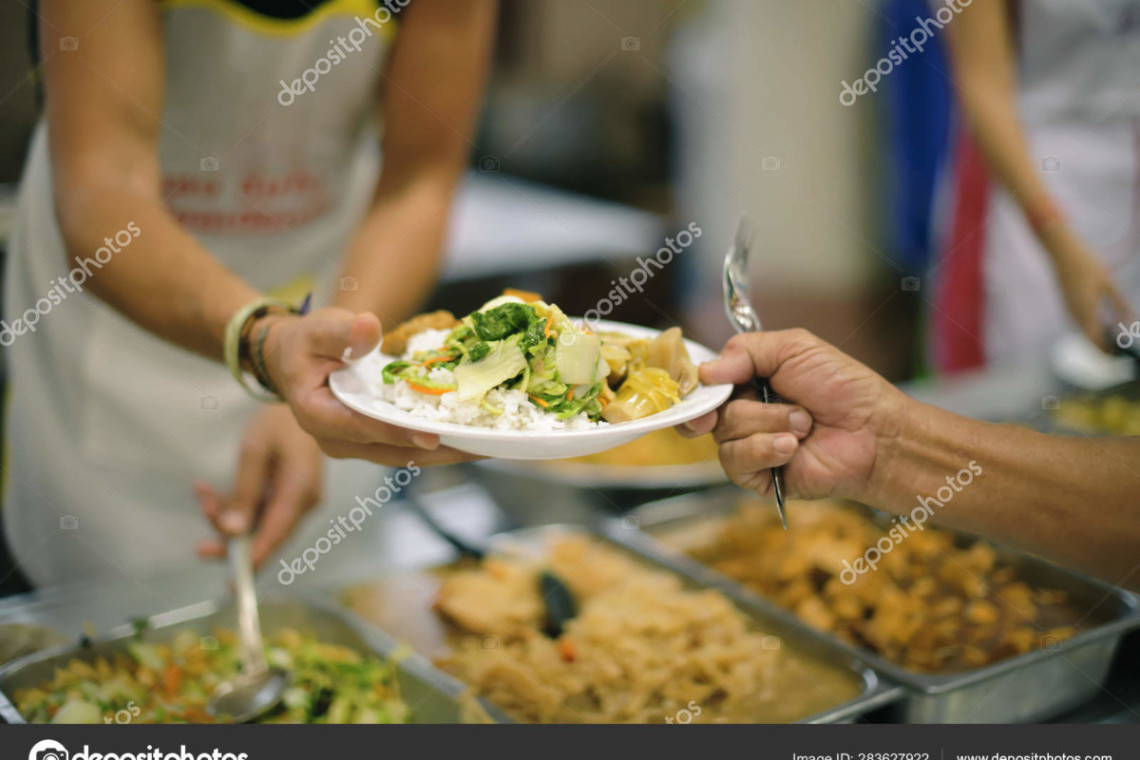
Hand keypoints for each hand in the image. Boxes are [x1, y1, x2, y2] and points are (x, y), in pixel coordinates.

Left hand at [196, 405, 322, 569]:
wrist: (300, 405)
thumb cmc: (278, 421)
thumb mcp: (253, 451)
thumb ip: (243, 492)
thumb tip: (231, 532)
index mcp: (300, 491)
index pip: (276, 535)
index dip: (254, 559)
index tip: (233, 581)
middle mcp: (303, 503)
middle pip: (267, 537)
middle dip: (232, 541)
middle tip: (200, 547)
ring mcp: (297, 502)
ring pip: (259, 526)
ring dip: (228, 519)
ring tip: (203, 496)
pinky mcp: (288, 498)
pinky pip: (259, 513)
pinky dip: (235, 507)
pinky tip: (209, 492)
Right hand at [256, 307, 475, 466]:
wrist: (294, 358)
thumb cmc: (305, 342)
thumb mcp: (319, 329)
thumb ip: (343, 331)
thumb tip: (369, 328)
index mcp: (317, 414)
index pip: (362, 427)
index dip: (398, 433)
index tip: (433, 437)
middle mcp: (337, 439)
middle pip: (391, 451)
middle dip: (436, 453)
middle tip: (478, 448)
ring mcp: (355, 444)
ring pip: (403, 455)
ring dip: (443, 453)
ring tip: (484, 448)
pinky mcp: (372, 441)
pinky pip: (406, 446)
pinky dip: (437, 443)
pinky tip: (468, 437)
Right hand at [680, 330, 909, 502]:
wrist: (875, 432)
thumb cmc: (843, 388)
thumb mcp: (795, 348)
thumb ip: (745, 350)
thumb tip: (705, 371)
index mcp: (748, 382)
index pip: (704, 385)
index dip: (696, 387)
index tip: (701, 387)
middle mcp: (744, 415)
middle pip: (710, 411)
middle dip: (744, 404)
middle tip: (756, 398)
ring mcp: (750, 447)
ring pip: (724, 435)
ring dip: (766, 424)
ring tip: (803, 424)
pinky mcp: (758, 477)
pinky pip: (737, 463)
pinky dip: (763, 450)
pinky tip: (792, 447)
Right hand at [1047, 230, 1133, 351]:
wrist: (1061, 252)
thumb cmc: (1086, 263)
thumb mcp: (1108, 282)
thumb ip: (1119, 302)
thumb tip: (1131, 319)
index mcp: (1085, 310)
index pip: (1095, 340)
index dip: (1105, 351)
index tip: (1117, 357)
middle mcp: (1074, 313)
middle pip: (1087, 338)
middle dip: (1102, 346)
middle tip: (1118, 349)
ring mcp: (1068, 308)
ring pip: (1082, 330)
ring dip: (1095, 336)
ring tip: (1113, 337)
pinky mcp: (1066, 303)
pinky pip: (1078, 321)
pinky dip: (1089, 326)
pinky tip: (1100, 322)